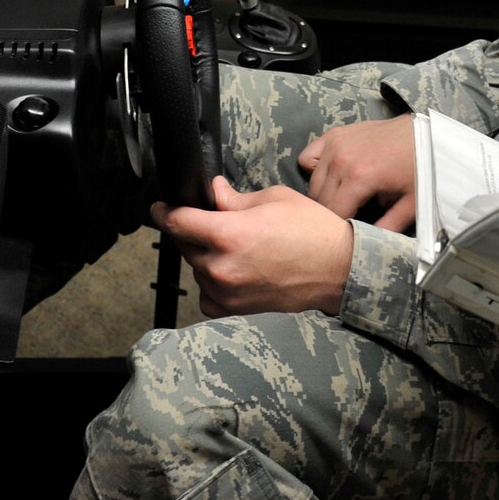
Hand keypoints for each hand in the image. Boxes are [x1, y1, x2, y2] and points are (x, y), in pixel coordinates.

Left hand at [153, 176, 353, 317]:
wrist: (339, 269)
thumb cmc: (313, 231)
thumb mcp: (273, 199)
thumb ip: (235, 199)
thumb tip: (215, 192)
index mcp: (228, 234)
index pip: (178, 222)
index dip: (165, 212)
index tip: (159, 209)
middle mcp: (222, 266)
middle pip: (185, 245)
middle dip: (192, 230)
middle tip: (213, 222)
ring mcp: (227, 291)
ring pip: (196, 268)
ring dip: (205, 255)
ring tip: (234, 246)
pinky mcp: (236, 308)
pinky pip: (207, 295)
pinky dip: (212, 282)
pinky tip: (231, 270)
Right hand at [297, 114, 418, 229]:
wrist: (424, 134)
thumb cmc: (419, 168)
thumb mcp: (410, 205)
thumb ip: (387, 229)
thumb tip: (369, 248)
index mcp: (360, 178)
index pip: (334, 214)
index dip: (341, 227)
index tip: (351, 230)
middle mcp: (341, 159)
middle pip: (320, 200)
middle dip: (333, 213)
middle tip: (351, 215)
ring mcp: (335, 144)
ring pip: (313, 183)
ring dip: (324, 194)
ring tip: (345, 197)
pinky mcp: (334, 135)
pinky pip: (308, 157)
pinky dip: (315, 169)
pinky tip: (333, 175)